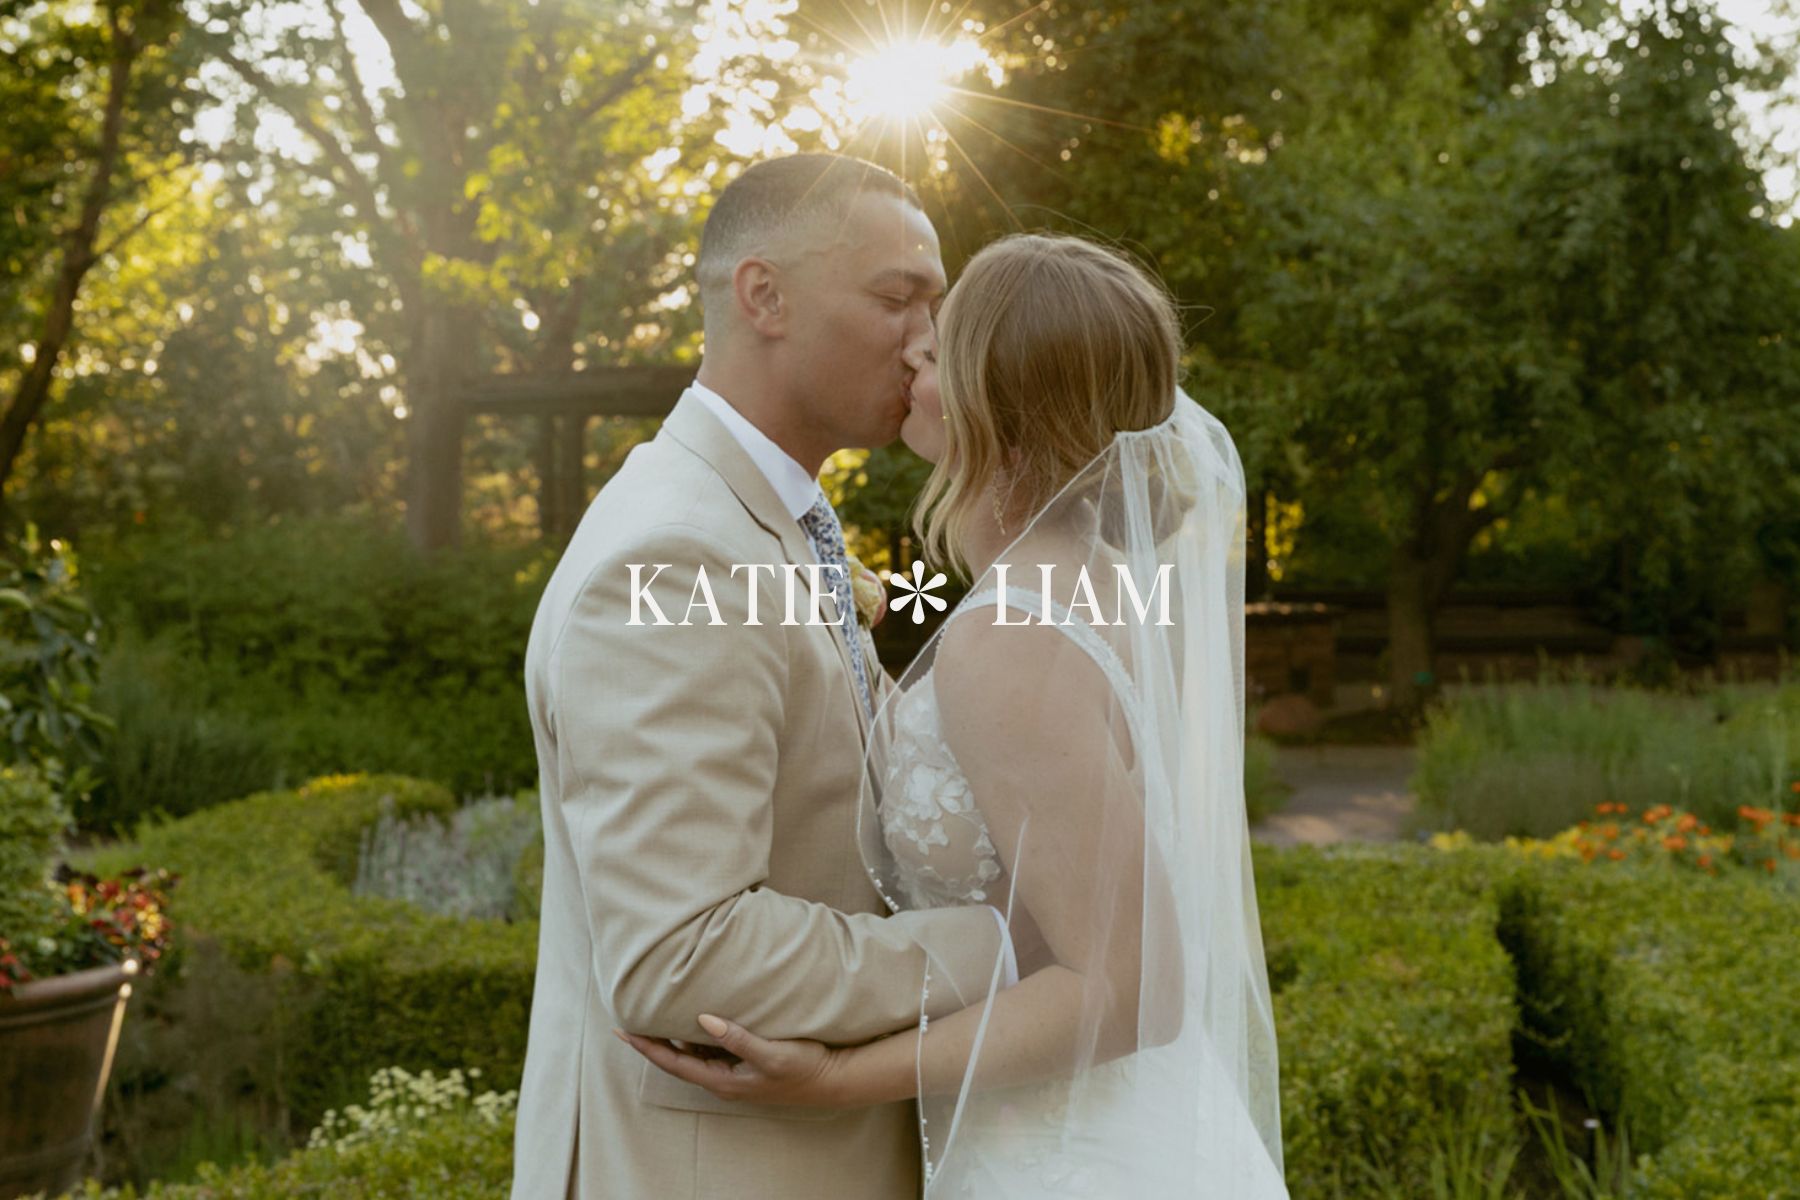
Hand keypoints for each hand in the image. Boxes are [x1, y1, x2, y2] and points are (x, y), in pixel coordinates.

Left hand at [616, 1014, 846, 1106]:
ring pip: (694, 1052)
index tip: (623, 1031)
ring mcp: (735, 1072)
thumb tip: (701, 1020)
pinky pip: (712, 1048)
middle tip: (630, 1017)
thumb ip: (736, 1038)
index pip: (674, 1063)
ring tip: (655, 1012)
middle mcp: (724, 1079)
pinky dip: (697, 1033)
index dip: (647, 1047)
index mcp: (723, 1080)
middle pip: (678, 1058)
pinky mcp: (747, 1062)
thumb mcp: (771, 1053)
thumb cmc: (804, 1069)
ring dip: (674, 1036)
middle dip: (653, 1041)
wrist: (834, 1079)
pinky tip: (694, 1016)